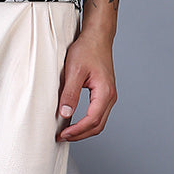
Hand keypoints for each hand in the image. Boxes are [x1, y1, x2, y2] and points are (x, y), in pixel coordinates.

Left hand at [56, 27, 116, 141]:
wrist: (97, 36)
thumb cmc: (87, 49)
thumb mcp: (74, 71)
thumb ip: (70, 93)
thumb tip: (65, 114)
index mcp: (105, 92)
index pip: (92, 120)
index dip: (77, 131)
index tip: (63, 134)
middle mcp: (110, 96)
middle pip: (98, 125)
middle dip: (80, 135)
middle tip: (62, 137)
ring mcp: (109, 95)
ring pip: (99, 122)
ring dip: (83, 130)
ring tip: (67, 132)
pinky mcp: (104, 93)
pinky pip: (98, 114)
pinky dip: (87, 122)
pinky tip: (74, 121)